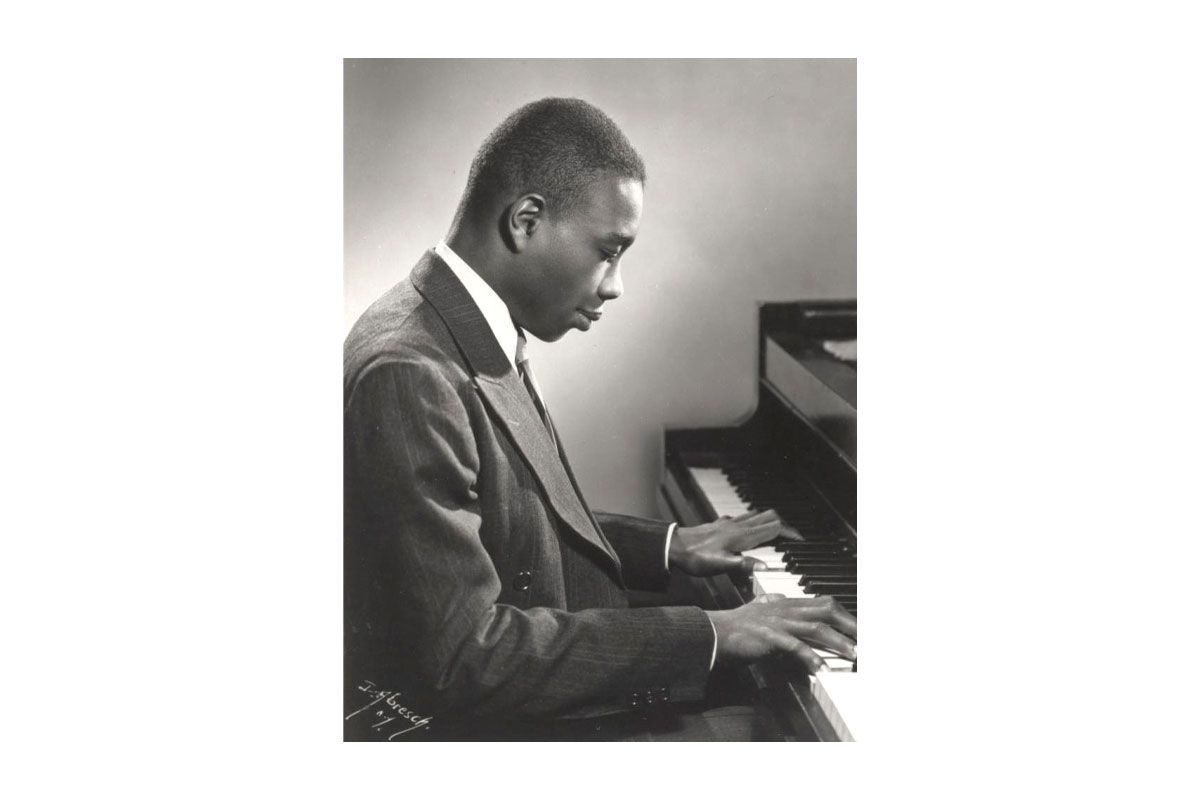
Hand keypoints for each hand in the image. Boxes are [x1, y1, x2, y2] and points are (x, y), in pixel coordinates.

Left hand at [669, 509, 800, 577]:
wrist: (673, 546)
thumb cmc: (695, 557)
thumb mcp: (720, 565)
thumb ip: (743, 565)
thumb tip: (765, 566)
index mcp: (742, 536)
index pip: (773, 528)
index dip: (790, 533)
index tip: (801, 540)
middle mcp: (737, 526)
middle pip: (769, 517)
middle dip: (784, 525)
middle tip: (792, 537)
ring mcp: (729, 523)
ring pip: (756, 515)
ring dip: (770, 521)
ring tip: (777, 532)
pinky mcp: (720, 524)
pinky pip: (743, 518)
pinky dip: (753, 522)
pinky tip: (749, 531)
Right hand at [706, 596, 856, 673]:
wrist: (716, 630)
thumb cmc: (736, 622)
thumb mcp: (757, 606)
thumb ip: (771, 601)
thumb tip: (778, 597)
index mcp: (787, 603)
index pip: (823, 602)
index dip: (844, 614)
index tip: (857, 627)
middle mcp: (787, 609)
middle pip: (826, 611)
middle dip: (849, 625)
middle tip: (866, 639)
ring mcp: (779, 623)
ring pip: (816, 628)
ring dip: (838, 641)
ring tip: (854, 654)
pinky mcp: (771, 637)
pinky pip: (795, 647)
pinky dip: (811, 657)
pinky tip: (822, 669)